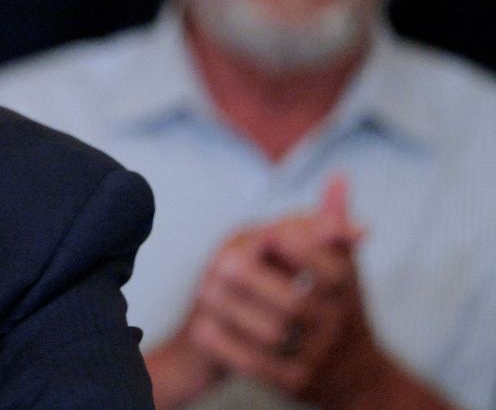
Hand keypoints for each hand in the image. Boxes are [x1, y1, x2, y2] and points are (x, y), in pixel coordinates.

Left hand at [147, 179, 362, 408]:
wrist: (356, 374)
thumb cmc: (338, 304)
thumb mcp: (342, 265)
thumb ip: (331, 224)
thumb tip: (338, 176)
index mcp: (348, 288)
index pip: (331, 267)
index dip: (302, 250)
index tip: (269, 234)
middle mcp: (338, 323)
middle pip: (294, 302)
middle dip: (253, 281)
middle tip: (219, 263)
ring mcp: (318, 355)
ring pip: (272, 334)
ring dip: (232, 311)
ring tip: (203, 291)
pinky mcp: (297, 382)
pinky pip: (257, 366)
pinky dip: (227, 346)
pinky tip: (202, 328)